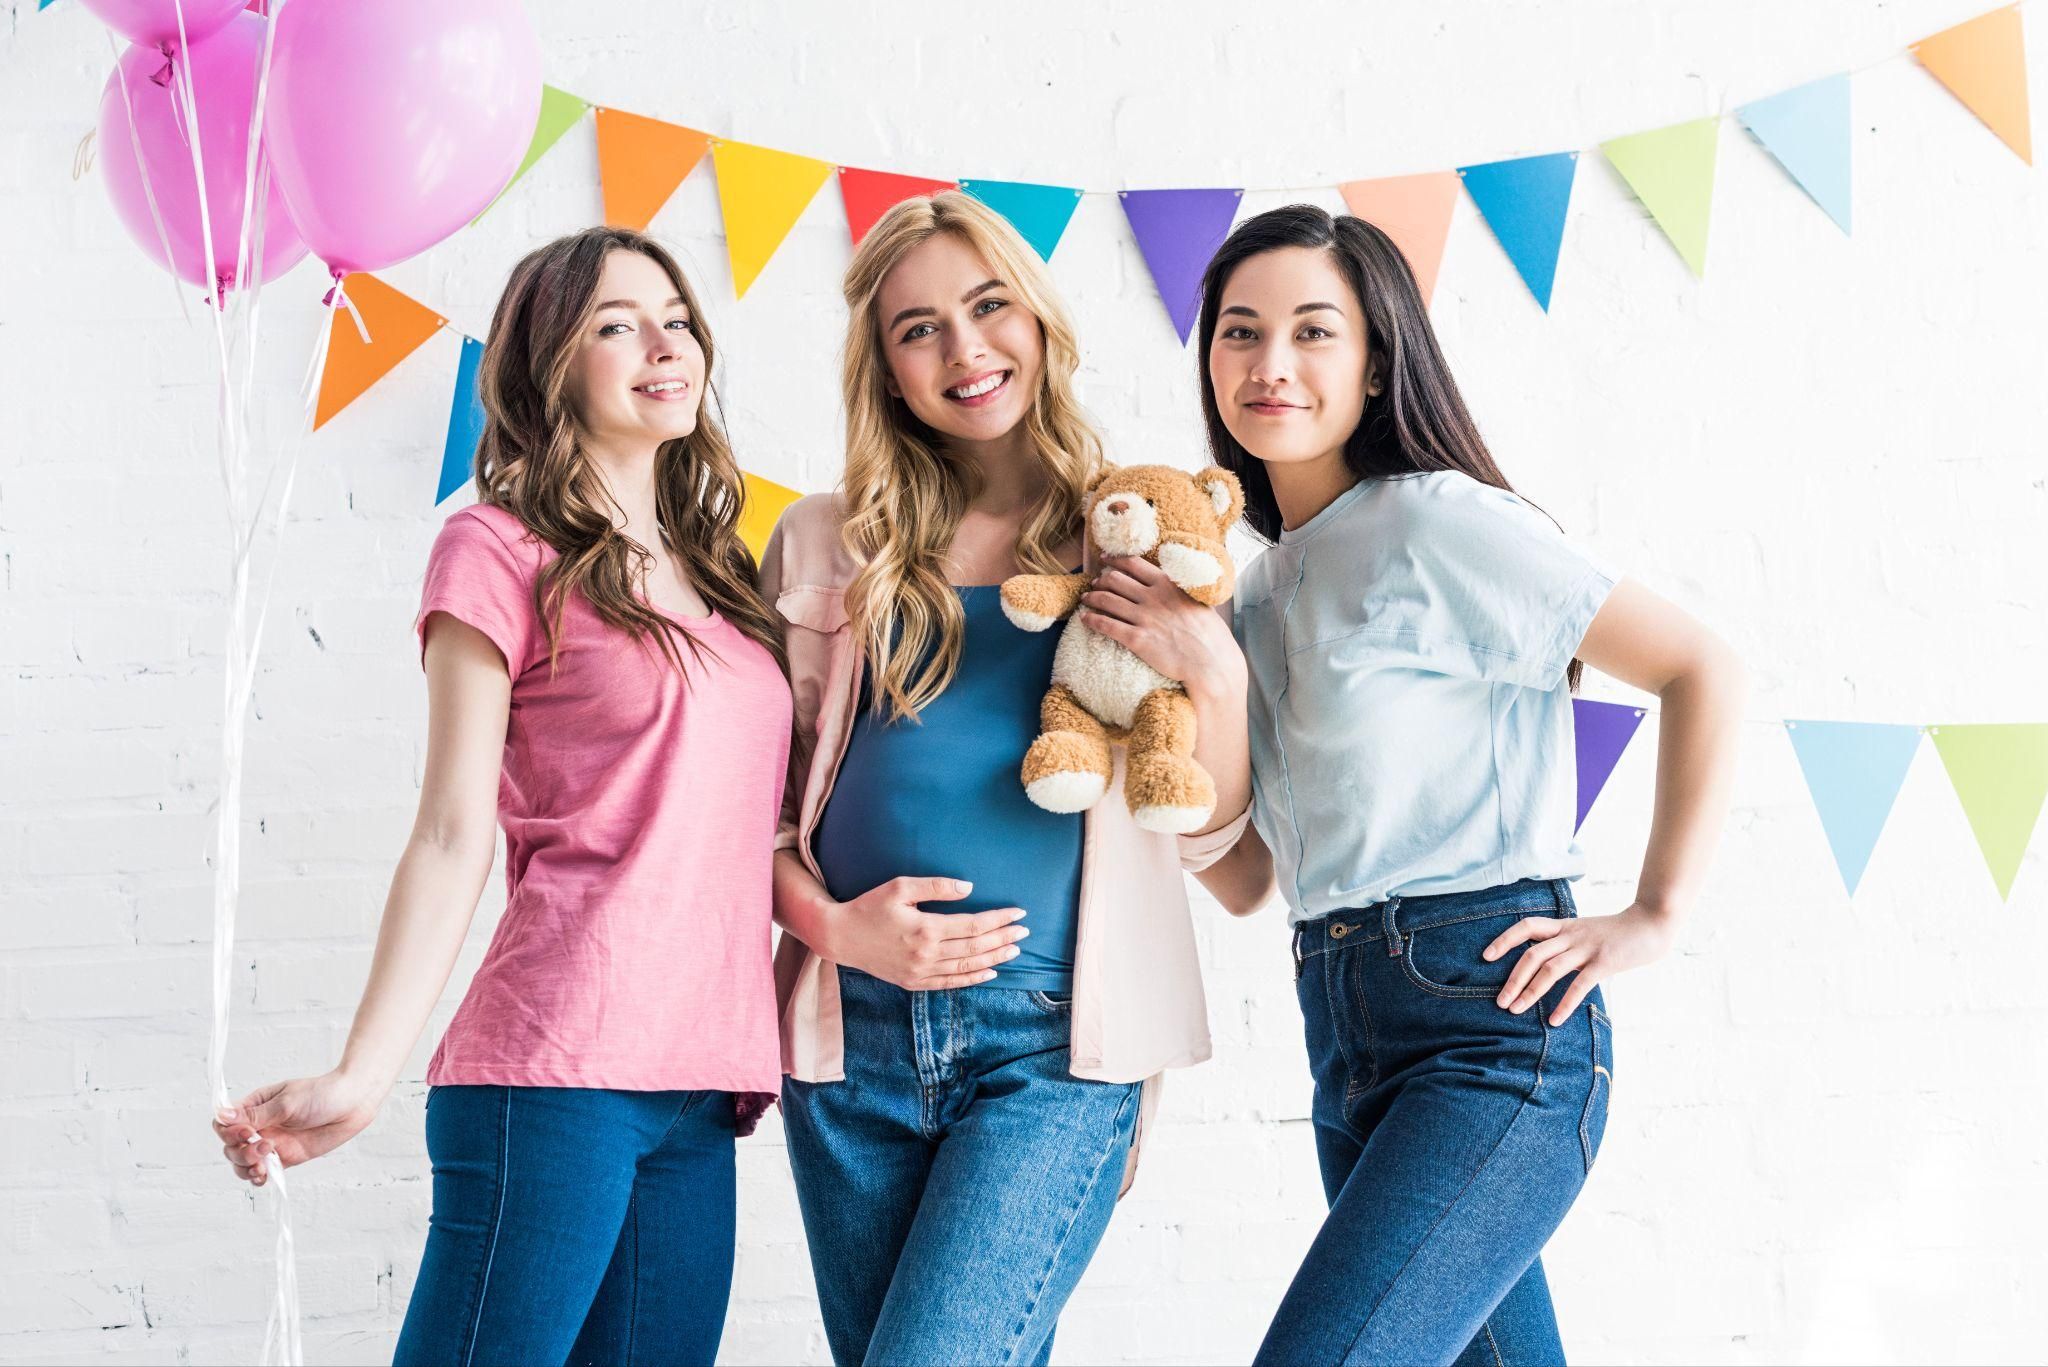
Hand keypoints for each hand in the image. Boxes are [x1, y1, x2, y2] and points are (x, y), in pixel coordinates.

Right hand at [210, 1070, 385, 1185]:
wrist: (352, 1104)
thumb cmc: (322, 1094)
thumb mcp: (287, 1103)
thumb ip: (256, 1115)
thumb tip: (222, 1115)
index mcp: (255, 1107)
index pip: (224, 1124)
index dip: (228, 1133)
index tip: (246, 1133)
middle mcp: (259, 1126)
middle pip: (230, 1147)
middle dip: (240, 1152)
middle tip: (264, 1145)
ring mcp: (271, 1143)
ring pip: (242, 1163)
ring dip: (246, 1167)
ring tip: (263, 1163)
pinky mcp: (285, 1157)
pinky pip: (263, 1172)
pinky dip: (258, 1177)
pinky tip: (263, 1175)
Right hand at [826, 877, 1029, 990]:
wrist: (840, 936)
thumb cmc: (870, 906)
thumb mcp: (900, 887)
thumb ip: (937, 887)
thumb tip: (969, 888)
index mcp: (926, 929)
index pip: (974, 925)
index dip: (999, 919)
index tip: (1018, 913)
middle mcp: (926, 954)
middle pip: (976, 947)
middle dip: (1004, 938)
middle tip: (1025, 931)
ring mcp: (920, 972)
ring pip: (967, 967)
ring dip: (994, 958)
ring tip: (1015, 950)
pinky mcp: (914, 982)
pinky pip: (950, 983)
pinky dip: (972, 978)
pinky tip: (990, 971)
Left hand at [1076, 557, 1245, 701]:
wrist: (1210, 661)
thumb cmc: (1209, 634)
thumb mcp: (1199, 600)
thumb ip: (1182, 589)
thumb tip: (1178, 582)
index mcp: (1167, 584)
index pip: (1133, 564)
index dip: (1115, 560)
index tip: (1105, 560)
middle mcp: (1152, 597)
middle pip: (1116, 580)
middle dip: (1101, 580)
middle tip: (1094, 584)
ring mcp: (1144, 618)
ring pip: (1107, 600)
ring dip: (1092, 598)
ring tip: (1085, 598)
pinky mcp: (1137, 639)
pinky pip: (1107, 626)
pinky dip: (1092, 620)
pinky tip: (1084, 619)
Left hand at [1483, 903, 1675, 1024]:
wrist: (1651, 922)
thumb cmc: (1616, 933)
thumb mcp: (1584, 932)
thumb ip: (1565, 945)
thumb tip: (1542, 966)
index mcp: (1564, 926)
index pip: (1526, 926)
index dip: (1504, 939)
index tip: (1486, 956)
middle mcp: (1571, 935)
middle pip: (1532, 954)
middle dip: (1513, 979)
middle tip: (1500, 1001)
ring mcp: (1587, 947)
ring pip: (1550, 969)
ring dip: (1530, 991)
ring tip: (1515, 1010)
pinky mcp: (1605, 962)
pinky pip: (1580, 984)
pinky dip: (1565, 1003)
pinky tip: (1554, 1020)